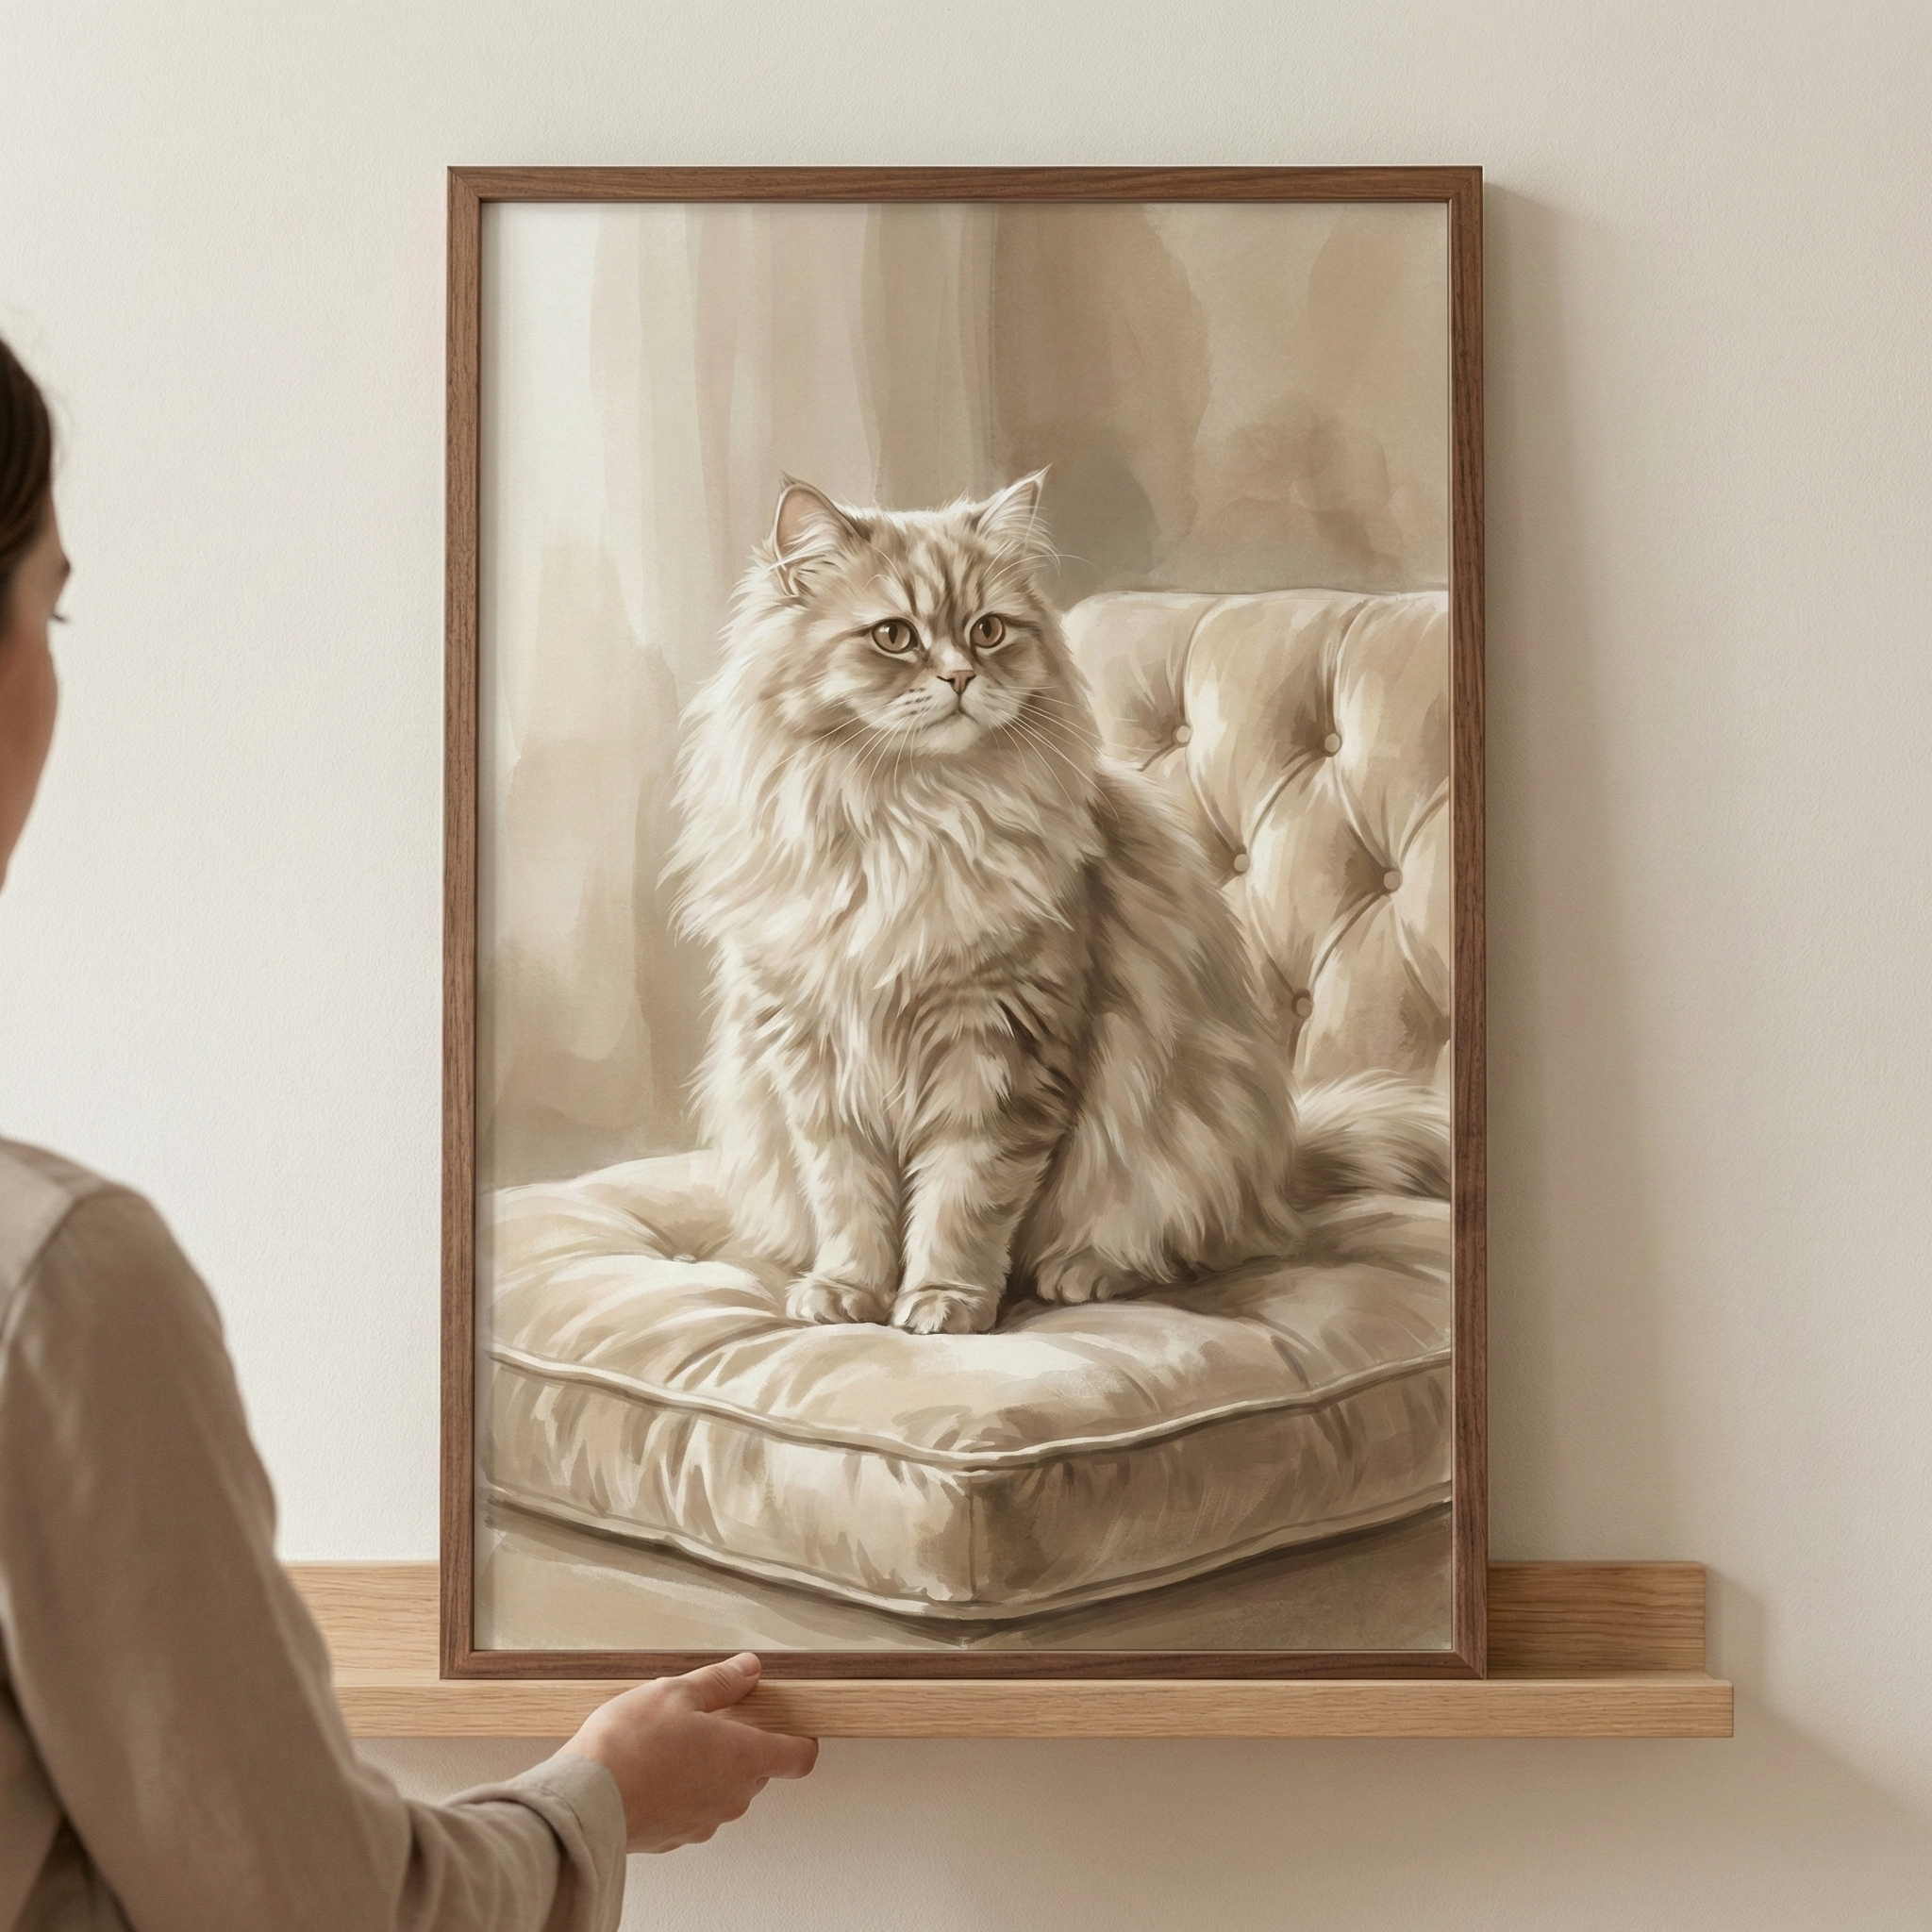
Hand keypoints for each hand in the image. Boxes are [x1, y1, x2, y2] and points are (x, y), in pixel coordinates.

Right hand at [561, 1653, 817, 1851]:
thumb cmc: (629, 1745)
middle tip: (713, 1720)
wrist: (584, 1800)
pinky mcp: (674, 1837)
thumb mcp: (676, 1692)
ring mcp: (703, 1822)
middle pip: (757, 1772)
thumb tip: (748, 1669)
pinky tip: (654, 1771)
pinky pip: (692, 1811)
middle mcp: (731, 1797)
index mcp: (744, 1758)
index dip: (799, 1740)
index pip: (798, 1758)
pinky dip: (683, 1792)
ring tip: (674, 1743)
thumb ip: (720, 1681)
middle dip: (742, 1746)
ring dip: (710, 1770)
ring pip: (724, 1792)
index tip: (793, 1727)